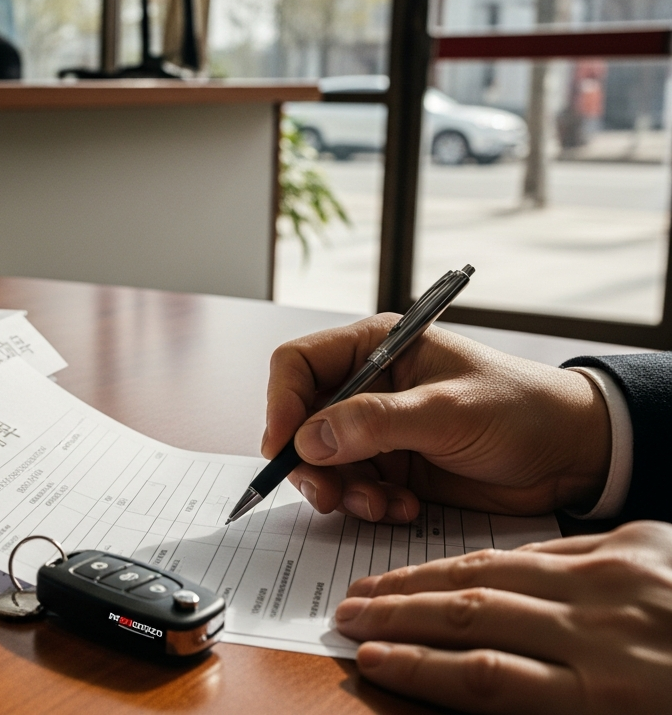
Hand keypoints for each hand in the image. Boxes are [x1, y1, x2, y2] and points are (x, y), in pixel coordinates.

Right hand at [263, 314, 611, 522]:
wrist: (574, 455)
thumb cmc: (524, 410)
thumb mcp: (449, 412)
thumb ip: (377, 423)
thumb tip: (309, 439)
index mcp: (376, 347)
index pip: (298, 365)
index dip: (282, 404)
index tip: (283, 448)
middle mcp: (367, 386)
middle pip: (300, 421)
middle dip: (310, 463)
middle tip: (329, 495)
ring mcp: (377, 429)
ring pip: (322, 463)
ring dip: (342, 491)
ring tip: (381, 506)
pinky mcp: (391, 467)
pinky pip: (353, 490)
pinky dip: (369, 505)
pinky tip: (405, 508)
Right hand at [334, 521, 671, 713]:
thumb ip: (562, 707)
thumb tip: (480, 689)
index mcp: (608, 695)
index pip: (481, 678)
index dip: (414, 670)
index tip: (367, 662)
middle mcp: (604, 632)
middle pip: (474, 618)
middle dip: (400, 618)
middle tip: (346, 617)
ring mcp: (622, 579)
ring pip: (496, 575)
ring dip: (424, 581)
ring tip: (374, 589)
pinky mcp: (642, 543)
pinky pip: (542, 549)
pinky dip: (484, 557)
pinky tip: (448, 565)